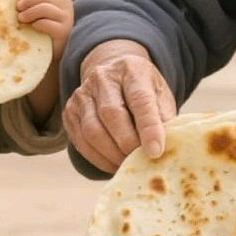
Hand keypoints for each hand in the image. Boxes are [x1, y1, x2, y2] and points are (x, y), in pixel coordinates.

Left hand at [17, 0, 73, 60]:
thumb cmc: (42, 29)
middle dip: (27, 1)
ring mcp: (67, 17)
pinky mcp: (64, 31)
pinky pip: (46, 23)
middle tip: (17, 9)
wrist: (52, 51)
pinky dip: (36, 24)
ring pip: (44, 8)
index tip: (18, 0)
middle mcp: (66, 4)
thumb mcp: (38, 12)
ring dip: (29, 13)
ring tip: (21, 19)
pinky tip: (33, 27)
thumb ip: (31, 2)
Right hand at [63, 39, 176, 172]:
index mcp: (131, 70)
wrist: (114, 75)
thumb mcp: (160, 96)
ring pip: (92, 131)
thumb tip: (166, 149)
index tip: (156, 152)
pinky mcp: (69, 112)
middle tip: (141, 161)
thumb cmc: (143, 90)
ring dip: (112, 155)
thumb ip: (164, 119)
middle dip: (127, 144)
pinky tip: (113, 164)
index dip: (148, 128)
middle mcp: (102, 77)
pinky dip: (98, 159)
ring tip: (128, 165)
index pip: (140, 99)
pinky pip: (81, 142)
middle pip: (111, 114)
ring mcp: (82, 94)